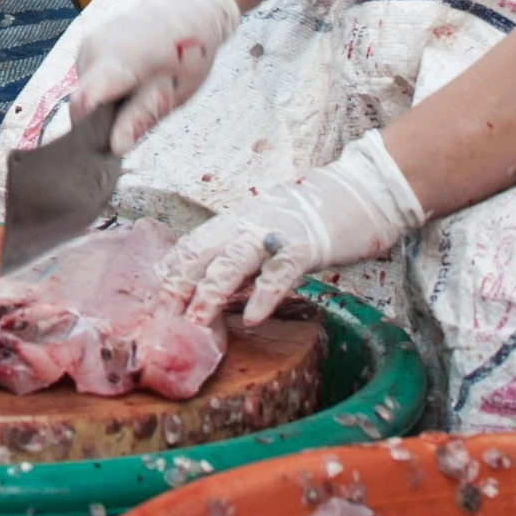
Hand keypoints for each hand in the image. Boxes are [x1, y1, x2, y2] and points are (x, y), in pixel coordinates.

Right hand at [69, 0, 239, 154]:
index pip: (86, 99)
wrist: (182, 11)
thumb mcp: (173, 91)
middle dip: (102, 122)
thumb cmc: (185, 53)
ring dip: (104, 106)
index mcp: (120, 58)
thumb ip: (140, 118)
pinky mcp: (86, 49)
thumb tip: (115, 148)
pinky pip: (88, 82)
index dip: (87, 131)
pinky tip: (129, 83)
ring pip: (85, 93)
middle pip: (84, 102)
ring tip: (138, 96)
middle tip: (138, 120)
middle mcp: (95, 49)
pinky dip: (104, 91)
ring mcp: (87, 46)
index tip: (103, 148)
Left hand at [157, 132, 425, 325]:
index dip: (170, 271)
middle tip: (164, 318)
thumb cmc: (313, 217)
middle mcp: (247, 223)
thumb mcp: (267, 230)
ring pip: (231, 261)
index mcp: (236, 220)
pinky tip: (252, 318)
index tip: (155, 299)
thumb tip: (218, 284)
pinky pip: (278, 273)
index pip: (191, 244)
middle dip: (178, 284)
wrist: (359, 193)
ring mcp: (274, 234)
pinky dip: (263, 296)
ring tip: (197, 323)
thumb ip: (243, 252)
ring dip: (210, 293)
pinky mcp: (304, 246)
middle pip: (199, 251)